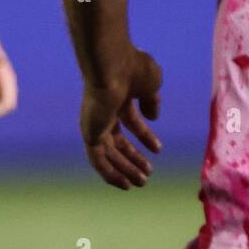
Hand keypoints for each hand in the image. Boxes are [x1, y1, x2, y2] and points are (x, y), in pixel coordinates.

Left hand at [80, 47, 162, 188]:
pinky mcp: (89, 132)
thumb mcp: (150, 84)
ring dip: (123, 169)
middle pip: (116, 141)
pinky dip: (108, 172)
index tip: (158, 150)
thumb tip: (152, 117)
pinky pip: (96, 158)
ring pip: (107, 153)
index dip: (145, 136)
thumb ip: (152, 101)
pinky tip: (123, 183)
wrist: (111, 64)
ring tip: (140, 183)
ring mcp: (95, 122)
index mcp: (118, 98)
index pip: (130, 122)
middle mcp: (104, 111)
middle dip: (132, 158)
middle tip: (147, 175)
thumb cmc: (132, 68)